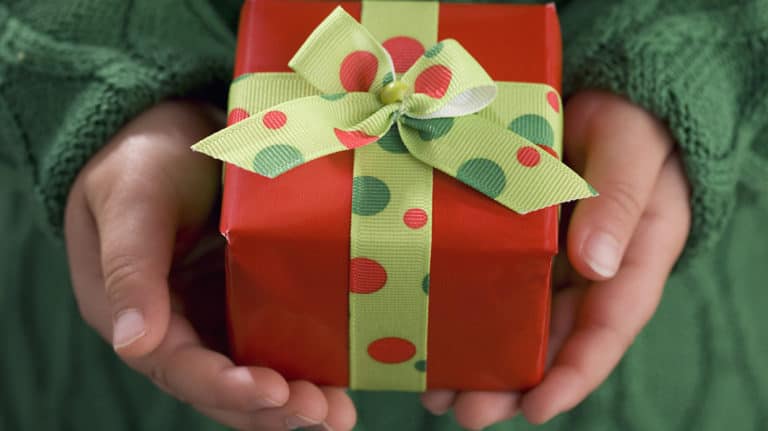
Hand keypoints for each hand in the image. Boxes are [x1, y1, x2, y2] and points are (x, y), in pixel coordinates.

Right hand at [64, 101, 355, 430]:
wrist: (175, 128)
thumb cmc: (144, 157)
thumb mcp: (131, 199)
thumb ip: (130, 267)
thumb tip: (133, 344)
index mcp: (137, 311)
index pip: (179, 367)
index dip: (226, 388)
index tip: (274, 392)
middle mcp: (176, 324)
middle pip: (221, 384)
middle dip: (271, 407)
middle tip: (324, 414)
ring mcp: (215, 312)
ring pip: (252, 370)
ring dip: (293, 398)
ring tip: (338, 413)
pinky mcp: (249, 296)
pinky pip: (275, 339)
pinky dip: (305, 362)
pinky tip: (342, 377)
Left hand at [420, 91, 691, 428]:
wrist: (607, 98)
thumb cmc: (629, 121)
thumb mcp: (630, 152)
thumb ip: (618, 203)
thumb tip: (597, 267)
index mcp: (633, 259)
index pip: (607, 329)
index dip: (574, 375)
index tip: (536, 409)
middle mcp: (591, 272)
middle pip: (554, 340)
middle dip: (511, 383)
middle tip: (466, 414)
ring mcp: (553, 260)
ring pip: (519, 323)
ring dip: (482, 362)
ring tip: (436, 395)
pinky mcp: (520, 243)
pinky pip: (495, 285)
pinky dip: (467, 313)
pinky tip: (431, 337)